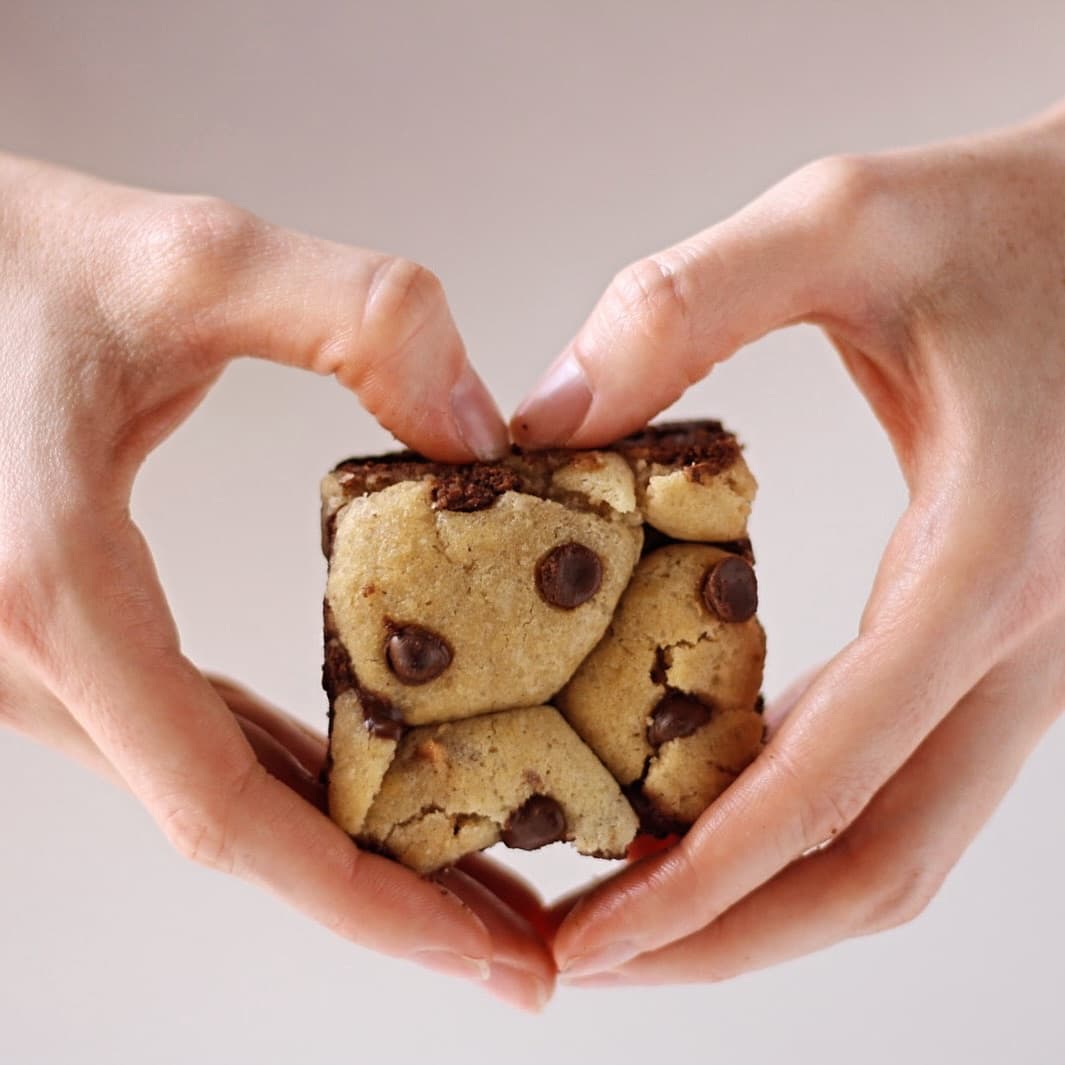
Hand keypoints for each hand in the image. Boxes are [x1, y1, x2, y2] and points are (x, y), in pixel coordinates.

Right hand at [0, 153, 553, 1010]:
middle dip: (385, 901)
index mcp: (55, 586)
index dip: (365, 898)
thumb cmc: (4, 258)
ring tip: (473, 882)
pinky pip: (185, 733)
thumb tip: (481, 432)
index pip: (224, 804)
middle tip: (519, 945)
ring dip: (342, 850)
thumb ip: (360, 318)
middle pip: (234, 829)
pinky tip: (362, 788)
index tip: (487, 951)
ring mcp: (41, 653)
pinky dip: (282, 778)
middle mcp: (34, 651)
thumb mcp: (192, 258)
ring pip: (211, 792)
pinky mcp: (64, 627)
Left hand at [512, 101, 1064, 984]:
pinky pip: (899, 770)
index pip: (834, 778)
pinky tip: (705, 805)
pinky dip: (800, 821)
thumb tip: (542, 427)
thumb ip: (684, 308)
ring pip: (898, 842)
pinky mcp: (989, 636)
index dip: (703, 878)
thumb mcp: (841, 220)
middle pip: (875, 866)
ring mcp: (1016, 652)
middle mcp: (1016, 639)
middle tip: (590, 959)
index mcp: (984, 560)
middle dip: (729, 936)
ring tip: (631, 911)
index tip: (590, 933)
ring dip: (766, 901)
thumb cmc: (1016, 217)